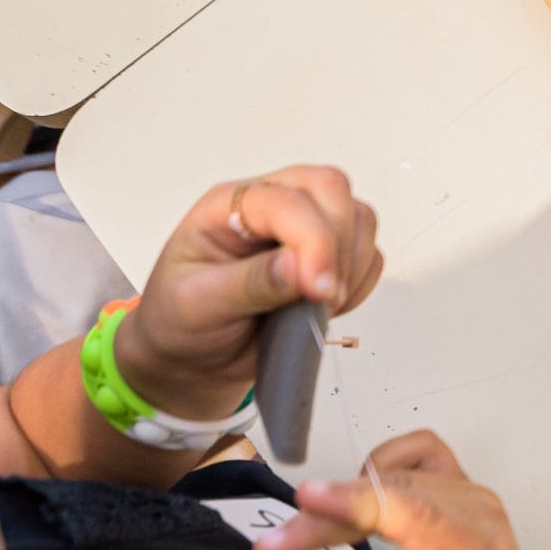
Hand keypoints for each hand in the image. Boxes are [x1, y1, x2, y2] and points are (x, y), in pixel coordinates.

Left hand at [116, 168, 383, 418]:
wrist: (193, 360)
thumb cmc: (181, 325)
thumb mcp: (197, 305)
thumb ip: (249, 284)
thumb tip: (298, 267)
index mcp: (230, 206)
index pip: (288, 200)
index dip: (313, 240)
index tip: (319, 289)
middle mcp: (270, 207)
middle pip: (331, 190)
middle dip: (337, 244)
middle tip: (323, 296)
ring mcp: (304, 228)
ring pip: (359, 218)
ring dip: (351, 265)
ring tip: (316, 306)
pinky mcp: (330, 255)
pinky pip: (369, 255)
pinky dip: (360, 283)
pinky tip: (324, 307)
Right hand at [255, 431, 550, 549]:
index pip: (421, 516)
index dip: (363, 502)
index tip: (308, 499)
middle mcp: (480, 516)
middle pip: (395, 493)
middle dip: (328, 516)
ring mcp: (471, 498)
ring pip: (397, 470)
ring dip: (344, 495)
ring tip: (300, 536)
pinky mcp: (458, 493)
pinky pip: (415, 453)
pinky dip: (376, 468)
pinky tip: (352, 503)